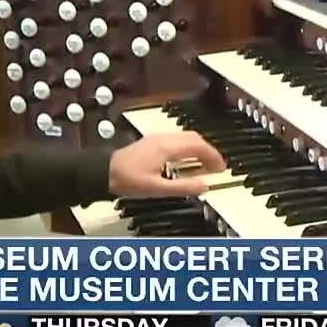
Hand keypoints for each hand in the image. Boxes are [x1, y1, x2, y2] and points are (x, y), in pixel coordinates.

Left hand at [107, 132, 225, 197]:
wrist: (104, 172)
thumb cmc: (128, 180)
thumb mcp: (157, 189)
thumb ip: (183, 187)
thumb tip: (204, 186)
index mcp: (167, 148)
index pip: (198, 146)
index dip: (213, 156)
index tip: (222, 168)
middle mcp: (163, 138)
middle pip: (194, 138)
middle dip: (208, 151)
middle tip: (216, 167)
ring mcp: (157, 138)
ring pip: (185, 137)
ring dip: (198, 149)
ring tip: (204, 166)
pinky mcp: (152, 142)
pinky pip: (176, 140)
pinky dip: (187, 148)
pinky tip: (187, 162)